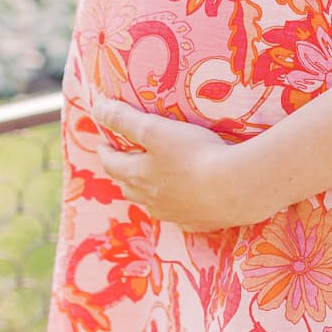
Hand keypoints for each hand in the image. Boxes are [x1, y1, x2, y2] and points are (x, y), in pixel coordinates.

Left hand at [89, 96, 255, 232]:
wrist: (234, 188)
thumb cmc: (194, 154)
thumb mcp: (154, 129)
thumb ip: (124, 119)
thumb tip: (96, 110)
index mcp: (137, 176)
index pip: (110, 163)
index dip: (105, 151)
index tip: (103, 142)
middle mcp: (149, 199)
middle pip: (127, 186)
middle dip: (122, 172)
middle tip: (124, 159)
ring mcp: (173, 214)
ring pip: (150, 203)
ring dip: (146, 191)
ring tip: (152, 179)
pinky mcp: (196, 222)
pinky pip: (178, 214)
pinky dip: (175, 204)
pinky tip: (184, 199)